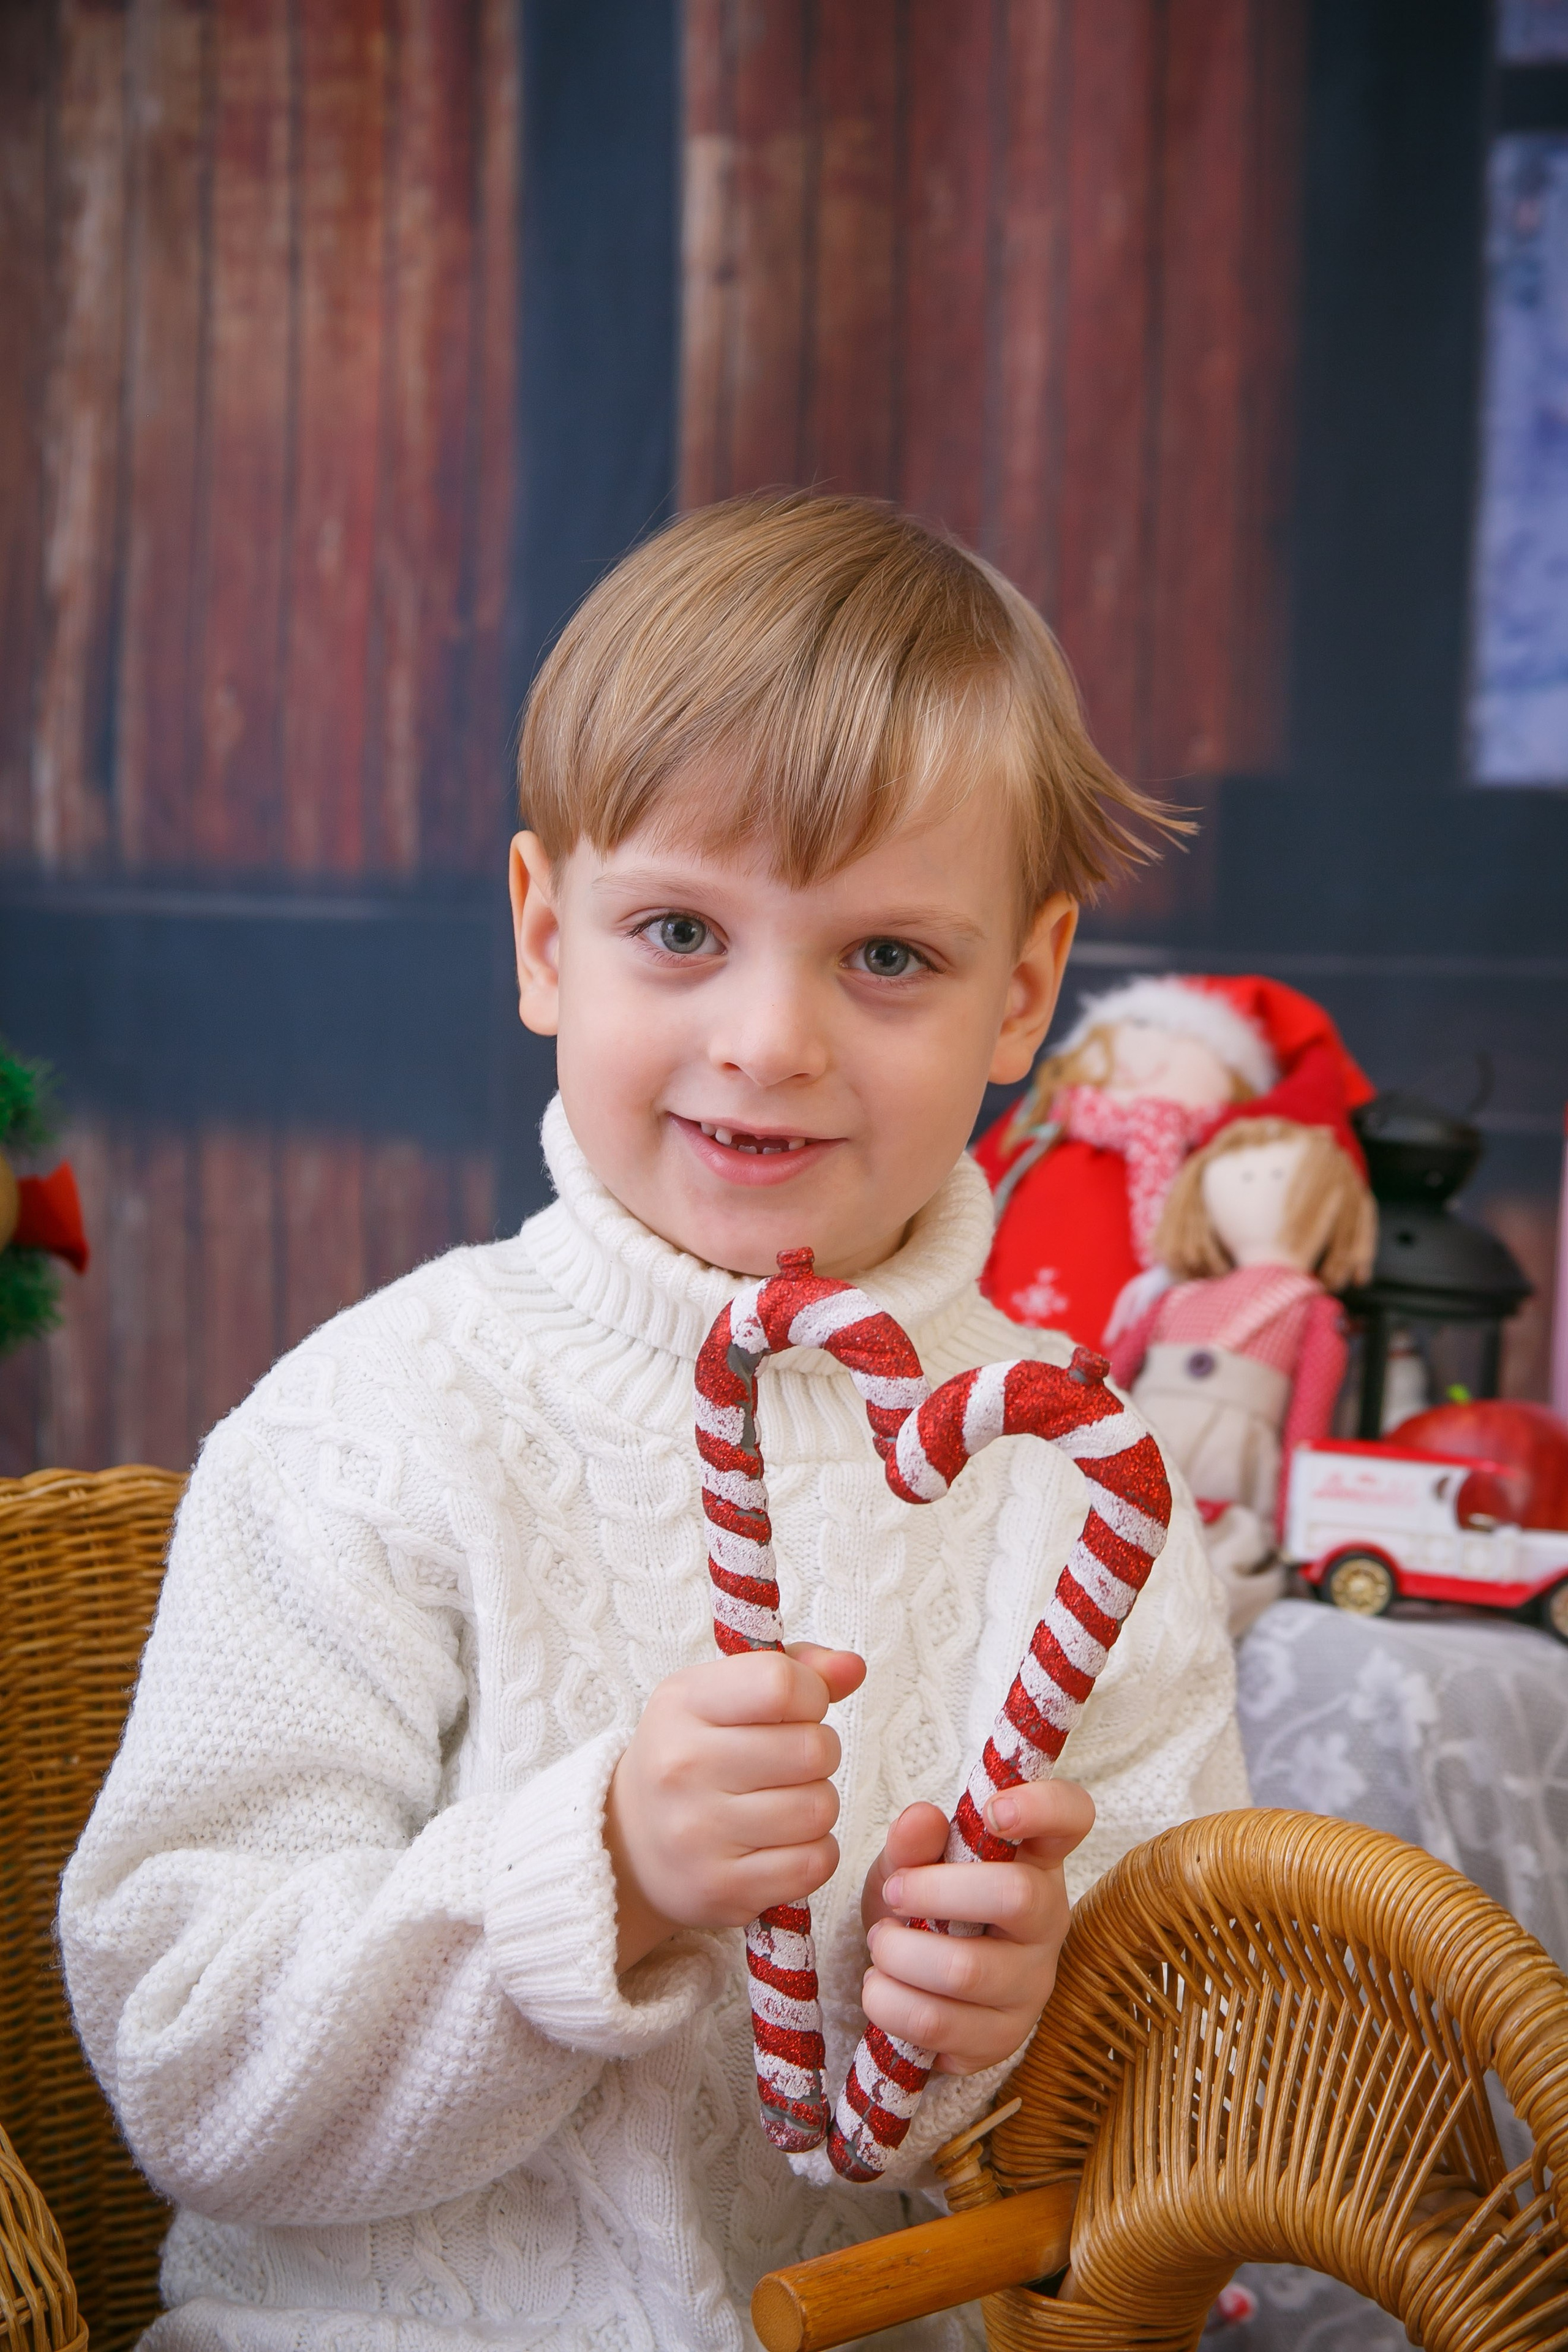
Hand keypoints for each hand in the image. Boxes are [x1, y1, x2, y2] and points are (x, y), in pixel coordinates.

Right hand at [606, 1644, 865, 1972]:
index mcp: (682, 1705)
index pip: (781, 1684)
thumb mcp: (721, 1695)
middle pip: (812, 1749)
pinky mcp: (722, 1889)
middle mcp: (682, 1767)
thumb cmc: (690, 1754)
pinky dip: (814, 1851)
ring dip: (817, 1804)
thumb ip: (794, 1670)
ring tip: (783, 1801)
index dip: (811, 1694)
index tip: (797, 1709)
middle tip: (789, 1762)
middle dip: (818, 1753)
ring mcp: (699, 1834)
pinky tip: (782, 1841)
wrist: (627, 1842)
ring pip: (819, 1808)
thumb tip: (853, 1668)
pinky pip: (814, 1863)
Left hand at [859, 1780, 1093, 2073]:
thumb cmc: (926, 1904)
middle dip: (935, 1892)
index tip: (993, 1810)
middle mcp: (1049, 1920)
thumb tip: (920, 1819)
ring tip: (881, 1944)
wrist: (915, 1979)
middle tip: (894, 1893)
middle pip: (1016, 1895)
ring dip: (901, 1954)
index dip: (1043, 1806)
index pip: (1071, 1817)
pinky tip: (881, 1988)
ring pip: (966, 1970)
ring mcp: (1032, 1985)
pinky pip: (939, 2025)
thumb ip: (914, 1840)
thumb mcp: (911, 1862)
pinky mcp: (1003, 2038)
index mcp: (1035, 1858)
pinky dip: (891, 2003)